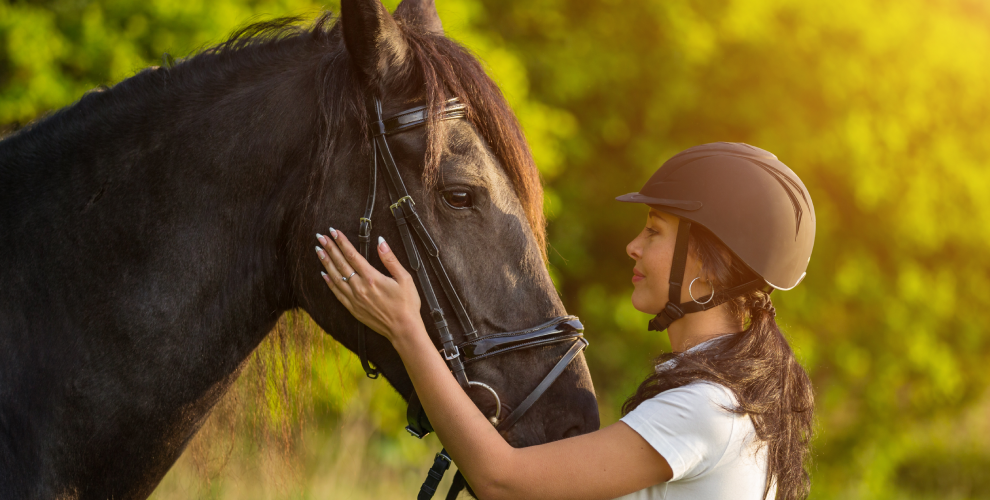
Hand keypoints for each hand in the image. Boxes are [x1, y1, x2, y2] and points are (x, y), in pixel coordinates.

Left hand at [315, 228, 423, 342]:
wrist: (403, 329)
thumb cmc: (407, 304)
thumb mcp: (404, 278)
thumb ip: (390, 259)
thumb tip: (380, 242)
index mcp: (372, 278)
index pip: (352, 255)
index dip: (342, 242)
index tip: (333, 231)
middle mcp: (360, 288)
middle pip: (341, 264)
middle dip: (330, 248)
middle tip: (320, 237)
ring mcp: (354, 299)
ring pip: (336, 277)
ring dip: (326, 263)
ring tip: (318, 251)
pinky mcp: (353, 309)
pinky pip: (337, 293)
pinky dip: (329, 283)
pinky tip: (324, 274)